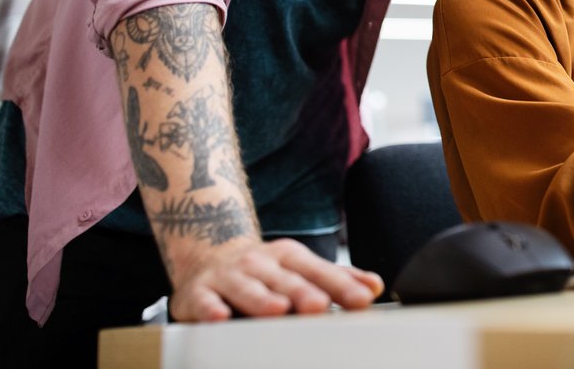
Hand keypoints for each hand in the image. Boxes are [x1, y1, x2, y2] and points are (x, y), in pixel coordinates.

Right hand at [167, 238, 382, 321]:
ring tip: (278, 310)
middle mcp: (261, 263)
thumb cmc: (266, 271)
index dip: (341, 285)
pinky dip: (210, 309)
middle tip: (320, 306)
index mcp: (290, 257)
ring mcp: (229, 276)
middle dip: (304, 293)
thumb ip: (336, 279)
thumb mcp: (300, 268)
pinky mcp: (198, 293)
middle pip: (286, 280)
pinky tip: (219, 317)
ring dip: (262, 299)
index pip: (319, 271)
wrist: (209, 257)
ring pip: (247, 288)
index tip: (363, 299)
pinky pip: (204, 301)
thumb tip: (375, 286)